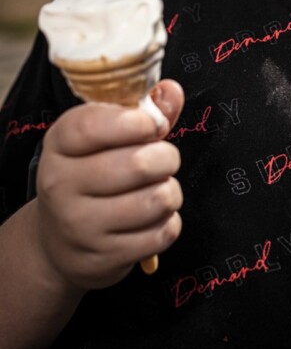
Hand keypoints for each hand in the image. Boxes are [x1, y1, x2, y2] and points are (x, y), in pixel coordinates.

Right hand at [34, 79, 184, 290]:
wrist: (60, 241)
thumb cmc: (92, 172)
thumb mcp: (106, 135)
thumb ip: (142, 111)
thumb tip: (172, 91)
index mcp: (59, 144)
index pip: (92, 126)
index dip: (135, 122)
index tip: (153, 124)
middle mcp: (61, 185)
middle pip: (139, 164)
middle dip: (167, 157)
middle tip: (163, 158)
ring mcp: (79, 225)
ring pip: (157, 199)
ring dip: (171, 190)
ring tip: (159, 188)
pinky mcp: (102, 257)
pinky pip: (162, 233)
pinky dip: (169, 222)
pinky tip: (153, 217)